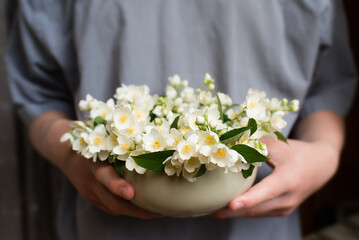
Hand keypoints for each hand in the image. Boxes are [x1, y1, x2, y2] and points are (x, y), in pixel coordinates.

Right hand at [61, 149, 161, 218]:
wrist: (65, 153)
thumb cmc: (93, 140)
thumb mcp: (104, 138)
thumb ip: (122, 143)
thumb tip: (152, 144)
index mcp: (94, 161)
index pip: (103, 175)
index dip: (116, 186)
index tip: (130, 193)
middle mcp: (90, 180)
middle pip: (112, 201)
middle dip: (137, 209)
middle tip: (159, 211)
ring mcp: (89, 192)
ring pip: (113, 207)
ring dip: (136, 212)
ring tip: (158, 212)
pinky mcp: (90, 199)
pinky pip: (110, 208)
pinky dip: (128, 209)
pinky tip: (143, 207)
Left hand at [211, 138, 339, 217]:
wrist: (319, 167)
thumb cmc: (296, 152)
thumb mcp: (278, 145)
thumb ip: (255, 147)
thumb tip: (228, 147)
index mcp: (289, 179)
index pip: (267, 191)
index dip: (249, 199)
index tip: (231, 204)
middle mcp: (288, 198)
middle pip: (256, 208)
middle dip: (231, 211)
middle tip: (208, 209)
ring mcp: (284, 208)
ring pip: (255, 213)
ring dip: (233, 212)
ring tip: (211, 209)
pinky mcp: (280, 211)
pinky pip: (258, 212)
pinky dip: (242, 210)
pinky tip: (226, 206)